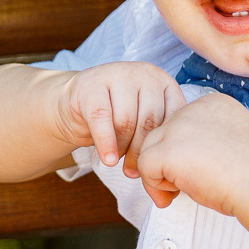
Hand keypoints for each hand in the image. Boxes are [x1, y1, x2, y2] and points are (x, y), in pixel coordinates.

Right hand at [51, 62, 189, 176]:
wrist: (74, 103)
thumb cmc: (115, 117)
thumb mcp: (143, 121)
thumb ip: (158, 135)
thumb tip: (173, 176)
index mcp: (163, 81)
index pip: (172, 118)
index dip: (163, 146)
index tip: (156, 166)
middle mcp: (143, 73)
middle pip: (149, 122)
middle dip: (142, 152)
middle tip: (135, 173)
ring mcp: (117, 74)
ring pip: (126, 122)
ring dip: (123, 149)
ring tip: (119, 161)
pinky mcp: (90, 85)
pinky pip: (102, 119)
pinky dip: (106, 144)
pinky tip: (108, 160)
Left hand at [134, 92, 248, 213]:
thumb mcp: (231, 145)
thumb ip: (206, 142)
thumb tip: (183, 161)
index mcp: (212, 104)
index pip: (181, 126)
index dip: (184, 153)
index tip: (200, 172)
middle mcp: (192, 108)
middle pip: (161, 135)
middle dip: (168, 163)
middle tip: (185, 186)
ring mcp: (178, 126)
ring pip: (149, 150)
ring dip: (160, 175)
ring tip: (179, 192)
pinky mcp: (167, 148)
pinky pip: (145, 168)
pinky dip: (154, 187)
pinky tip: (172, 196)